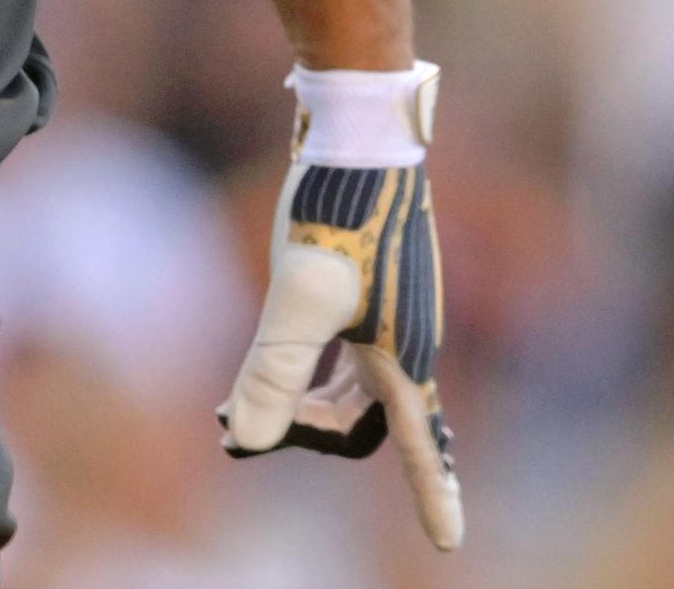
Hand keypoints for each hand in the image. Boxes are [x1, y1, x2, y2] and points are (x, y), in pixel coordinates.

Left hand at [220, 63, 462, 550]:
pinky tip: (262, 360)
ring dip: (296, 408)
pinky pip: (343, 360)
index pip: (417, 447)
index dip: (433, 497)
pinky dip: (306, 374)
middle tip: (227, 432)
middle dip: (303, 438)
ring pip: (349, 393)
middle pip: (361, 425)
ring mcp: (389, 316)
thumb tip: (244, 441)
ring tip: (225, 414)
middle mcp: (406, 344)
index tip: (447, 544)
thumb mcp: (298, 293)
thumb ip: (272, 371)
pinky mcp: (368, 289)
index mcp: (403, 358)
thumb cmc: (335, 209)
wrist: (356, 130)